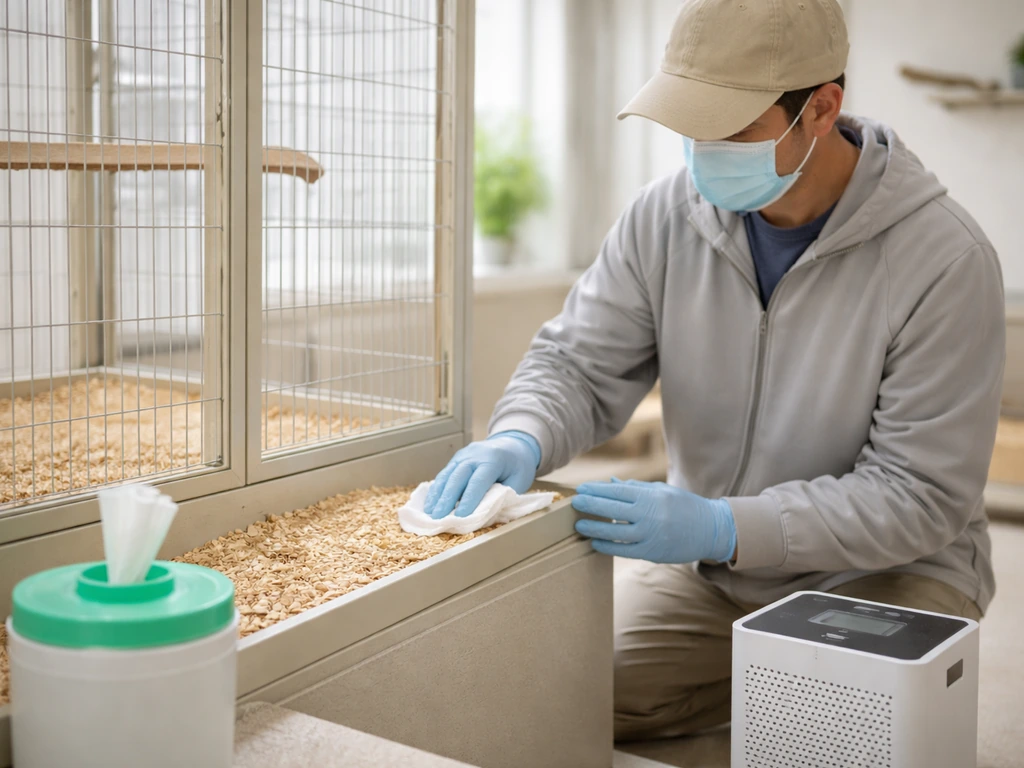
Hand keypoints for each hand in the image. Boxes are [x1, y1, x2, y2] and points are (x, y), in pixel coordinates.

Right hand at [423, 432, 541, 518]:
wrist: (513, 445)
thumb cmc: (517, 466)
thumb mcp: (518, 482)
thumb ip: (502, 497)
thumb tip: (483, 516)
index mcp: (493, 459)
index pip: (478, 481)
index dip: (469, 499)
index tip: (460, 516)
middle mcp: (474, 455)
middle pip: (457, 477)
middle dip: (447, 499)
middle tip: (438, 518)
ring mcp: (463, 455)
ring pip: (447, 475)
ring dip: (437, 495)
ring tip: (430, 513)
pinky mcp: (455, 460)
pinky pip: (444, 475)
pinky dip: (436, 490)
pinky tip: (430, 503)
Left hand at [572, 479, 735, 563]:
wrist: (711, 529)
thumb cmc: (684, 506)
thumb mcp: (662, 491)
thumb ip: (635, 488)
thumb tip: (610, 483)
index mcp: (650, 497)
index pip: (616, 492)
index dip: (596, 490)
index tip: (581, 489)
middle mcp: (649, 515)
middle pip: (612, 510)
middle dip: (591, 506)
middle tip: (574, 503)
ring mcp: (650, 535)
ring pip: (615, 533)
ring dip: (595, 529)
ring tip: (580, 525)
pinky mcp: (652, 552)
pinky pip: (624, 551)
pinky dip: (608, 547)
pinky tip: (595, 543)